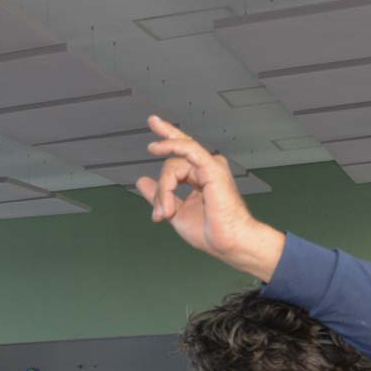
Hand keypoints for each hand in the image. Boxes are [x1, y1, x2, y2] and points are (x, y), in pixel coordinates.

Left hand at [136, 115, 284, 279]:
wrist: (228, 242)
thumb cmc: (211, 231)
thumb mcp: (176, 211)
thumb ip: (160, 195)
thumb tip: (142, 181)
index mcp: (201, 176)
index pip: (181, 154)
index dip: (168, 141)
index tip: (153, 128)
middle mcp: (207, 167)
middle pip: (174, 159)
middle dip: (164, 153)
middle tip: (153, 134)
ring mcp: (210, 166)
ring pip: (173, 165)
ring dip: (165, 191)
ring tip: (166, 212)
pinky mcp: (212, 167)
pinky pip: (187, 151)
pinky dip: (171, 155)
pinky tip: (158, 148)